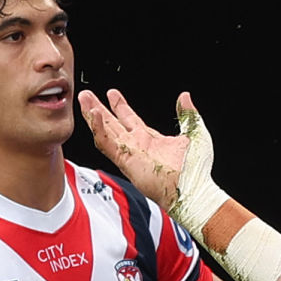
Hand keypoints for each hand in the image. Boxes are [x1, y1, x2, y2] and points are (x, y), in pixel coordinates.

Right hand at [78, 88, 190, 209]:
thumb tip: (185, 97)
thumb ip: (187, 113)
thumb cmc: (196, 168)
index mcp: (151, 139)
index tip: (112, 93)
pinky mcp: (125, 160)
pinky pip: (106, 143)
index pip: (130, 119)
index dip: (120, 105)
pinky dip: (98, 129)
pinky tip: (93, 114)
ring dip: (92, 115)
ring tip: (83, 100)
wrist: (193, 188)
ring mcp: (130, 152)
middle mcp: (138, 145)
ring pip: (104, 131)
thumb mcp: (194, 131)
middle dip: (98, 108)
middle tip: (86, 94)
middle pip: (112, 123)